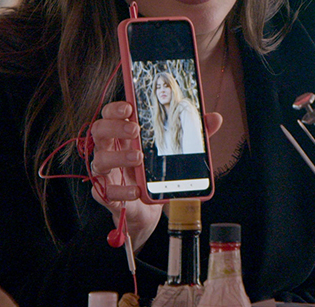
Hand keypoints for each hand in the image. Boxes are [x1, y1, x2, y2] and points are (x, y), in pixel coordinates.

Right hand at [90, 101, 221, 250]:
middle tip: (135, 130)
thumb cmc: (156, 172)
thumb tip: (215, 118)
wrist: (148, 209)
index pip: (110, 114)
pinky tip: (136, 190)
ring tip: (139, 158)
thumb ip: (192, 133)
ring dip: (119, 157)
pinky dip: (121, 190)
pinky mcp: (107, 194)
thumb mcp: (176, 150)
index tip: (129, 107)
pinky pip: (106, 191)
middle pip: (99, 131)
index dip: (115, 108)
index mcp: (124, 135)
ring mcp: (106, 172)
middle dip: (115, 127)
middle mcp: (110, 150)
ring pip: (99, 159)